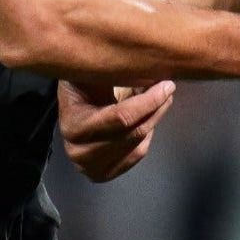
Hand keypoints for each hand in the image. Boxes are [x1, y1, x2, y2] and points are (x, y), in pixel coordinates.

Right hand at [57, 79, 175, 181]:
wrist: (70, 110)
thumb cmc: (82, 85)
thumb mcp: (91, 71)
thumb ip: (114, 70)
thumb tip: (148, 65)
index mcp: (73, 124)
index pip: (121, 117)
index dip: (149, 101)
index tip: (167, 84)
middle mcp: (78, 151)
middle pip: (133, 133)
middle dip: (156, 109)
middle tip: (169, 89)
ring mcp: (89, 167)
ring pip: (137, 146)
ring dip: (154, 121)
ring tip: (160, 100)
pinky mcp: (101, 174)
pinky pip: (136, 155)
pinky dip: (147, 136)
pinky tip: (147, 119)